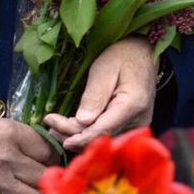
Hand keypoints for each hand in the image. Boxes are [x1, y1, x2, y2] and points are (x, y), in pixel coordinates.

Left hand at [45, 37, 157, 151]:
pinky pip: (108, 135)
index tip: (54, 128)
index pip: (102, 130)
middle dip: (73, 134)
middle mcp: (139, 120)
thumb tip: (82, 121)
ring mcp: (137, 125)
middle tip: (50, 123)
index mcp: (133, 105)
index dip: (77, 135)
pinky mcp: (132, 126)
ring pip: (103, 139)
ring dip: (78, 136)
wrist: (143, 54)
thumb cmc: (123, 56)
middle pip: (101, 137)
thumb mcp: (104, 69)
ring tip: (56, 126)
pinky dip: (89, 133)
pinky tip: (73, 128)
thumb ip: (94, 95)